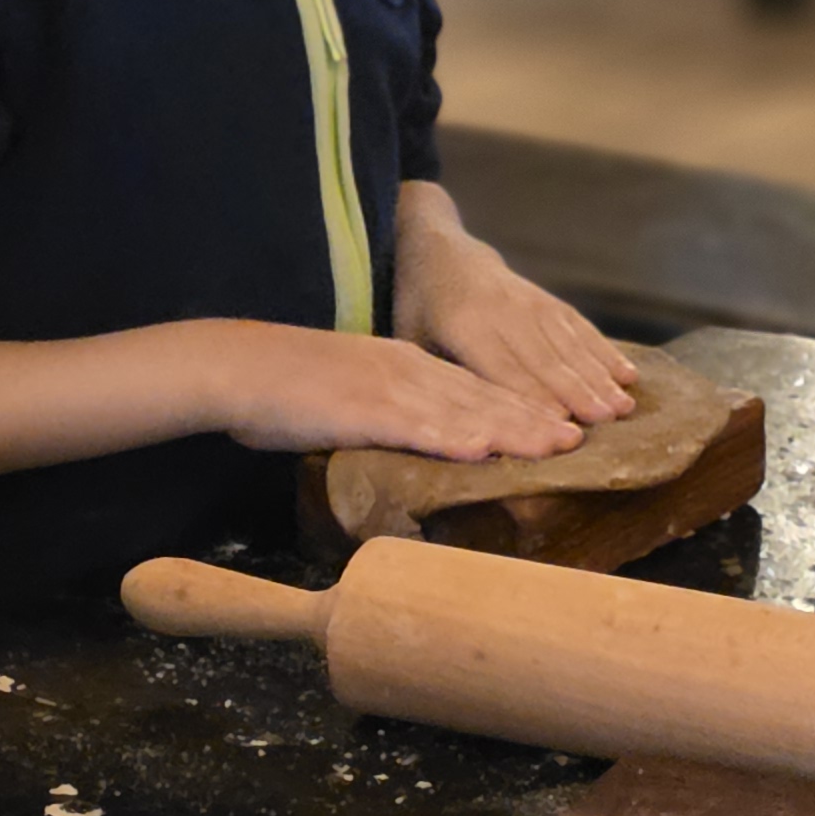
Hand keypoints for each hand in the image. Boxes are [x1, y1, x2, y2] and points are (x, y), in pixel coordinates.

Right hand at [208, 322, 585, 461]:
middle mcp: (405, 371)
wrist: (236, 366)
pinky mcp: (362, 409)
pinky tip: (483, 450)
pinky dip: (453, 437)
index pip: (473, 388)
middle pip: (482, 398)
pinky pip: (416, 425)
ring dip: (512, 429)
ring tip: (554, 446)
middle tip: (578, 440)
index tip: (557, 425)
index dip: (520, 407)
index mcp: (402, 365)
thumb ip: (380, 411)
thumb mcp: (346, 391)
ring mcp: (387, 388)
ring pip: (462, 411)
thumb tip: (406, 439)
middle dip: (533, 419)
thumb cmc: (282, 386)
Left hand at [396, 203, 638, 428]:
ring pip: (568, 342)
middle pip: (543, 357)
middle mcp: (502, 311)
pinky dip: (604, 351)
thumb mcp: (413, 338)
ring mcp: (529, 302)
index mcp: (462, 325)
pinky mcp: (547, 300)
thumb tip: (461, 424)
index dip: (532, 395)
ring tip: (624, 405)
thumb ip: (440, 373)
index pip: (502, 367)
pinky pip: (579, 326)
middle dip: (577, 389)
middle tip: (606, 418)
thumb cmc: (420, 310)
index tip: (560, 422)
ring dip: (599, 374)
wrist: (440, 253)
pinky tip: (628, 375)